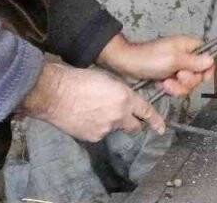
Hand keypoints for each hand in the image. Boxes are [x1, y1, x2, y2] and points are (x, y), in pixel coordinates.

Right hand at [21, 62, 165, 141]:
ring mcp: (106, 128)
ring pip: (114, 129)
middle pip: (135, 127)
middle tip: (124, 118)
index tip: (161, 128)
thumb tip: (123, 99)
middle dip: (132, 123)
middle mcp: (120, 115)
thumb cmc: (79, 79)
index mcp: (125, 97)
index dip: (155, 120)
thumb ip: (120, 91)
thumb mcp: (107, 79)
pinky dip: (95, 127)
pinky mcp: (93, 137)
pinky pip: (99, 133)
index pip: (146, 111)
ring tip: (92, 111)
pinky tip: (84, 118)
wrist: (56, 93)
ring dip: (109, 123)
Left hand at [97, 34, 214, 96]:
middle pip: (199, 74)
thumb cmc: (149, 59)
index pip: (208, 58)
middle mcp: (185, 57)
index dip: (206, 70)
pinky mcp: (169, 78)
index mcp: (188, 46)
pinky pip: (178, 88)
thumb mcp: (174, 60)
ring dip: (178, 87)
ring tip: (166, 83)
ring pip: (188, 84)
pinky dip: (171, 89)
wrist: (126, 65)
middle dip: (188, 80)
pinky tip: (161, 85)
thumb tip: (212, 60)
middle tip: (177, 76)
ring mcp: (176, 68)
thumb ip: (194, 61)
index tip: (200, 77)